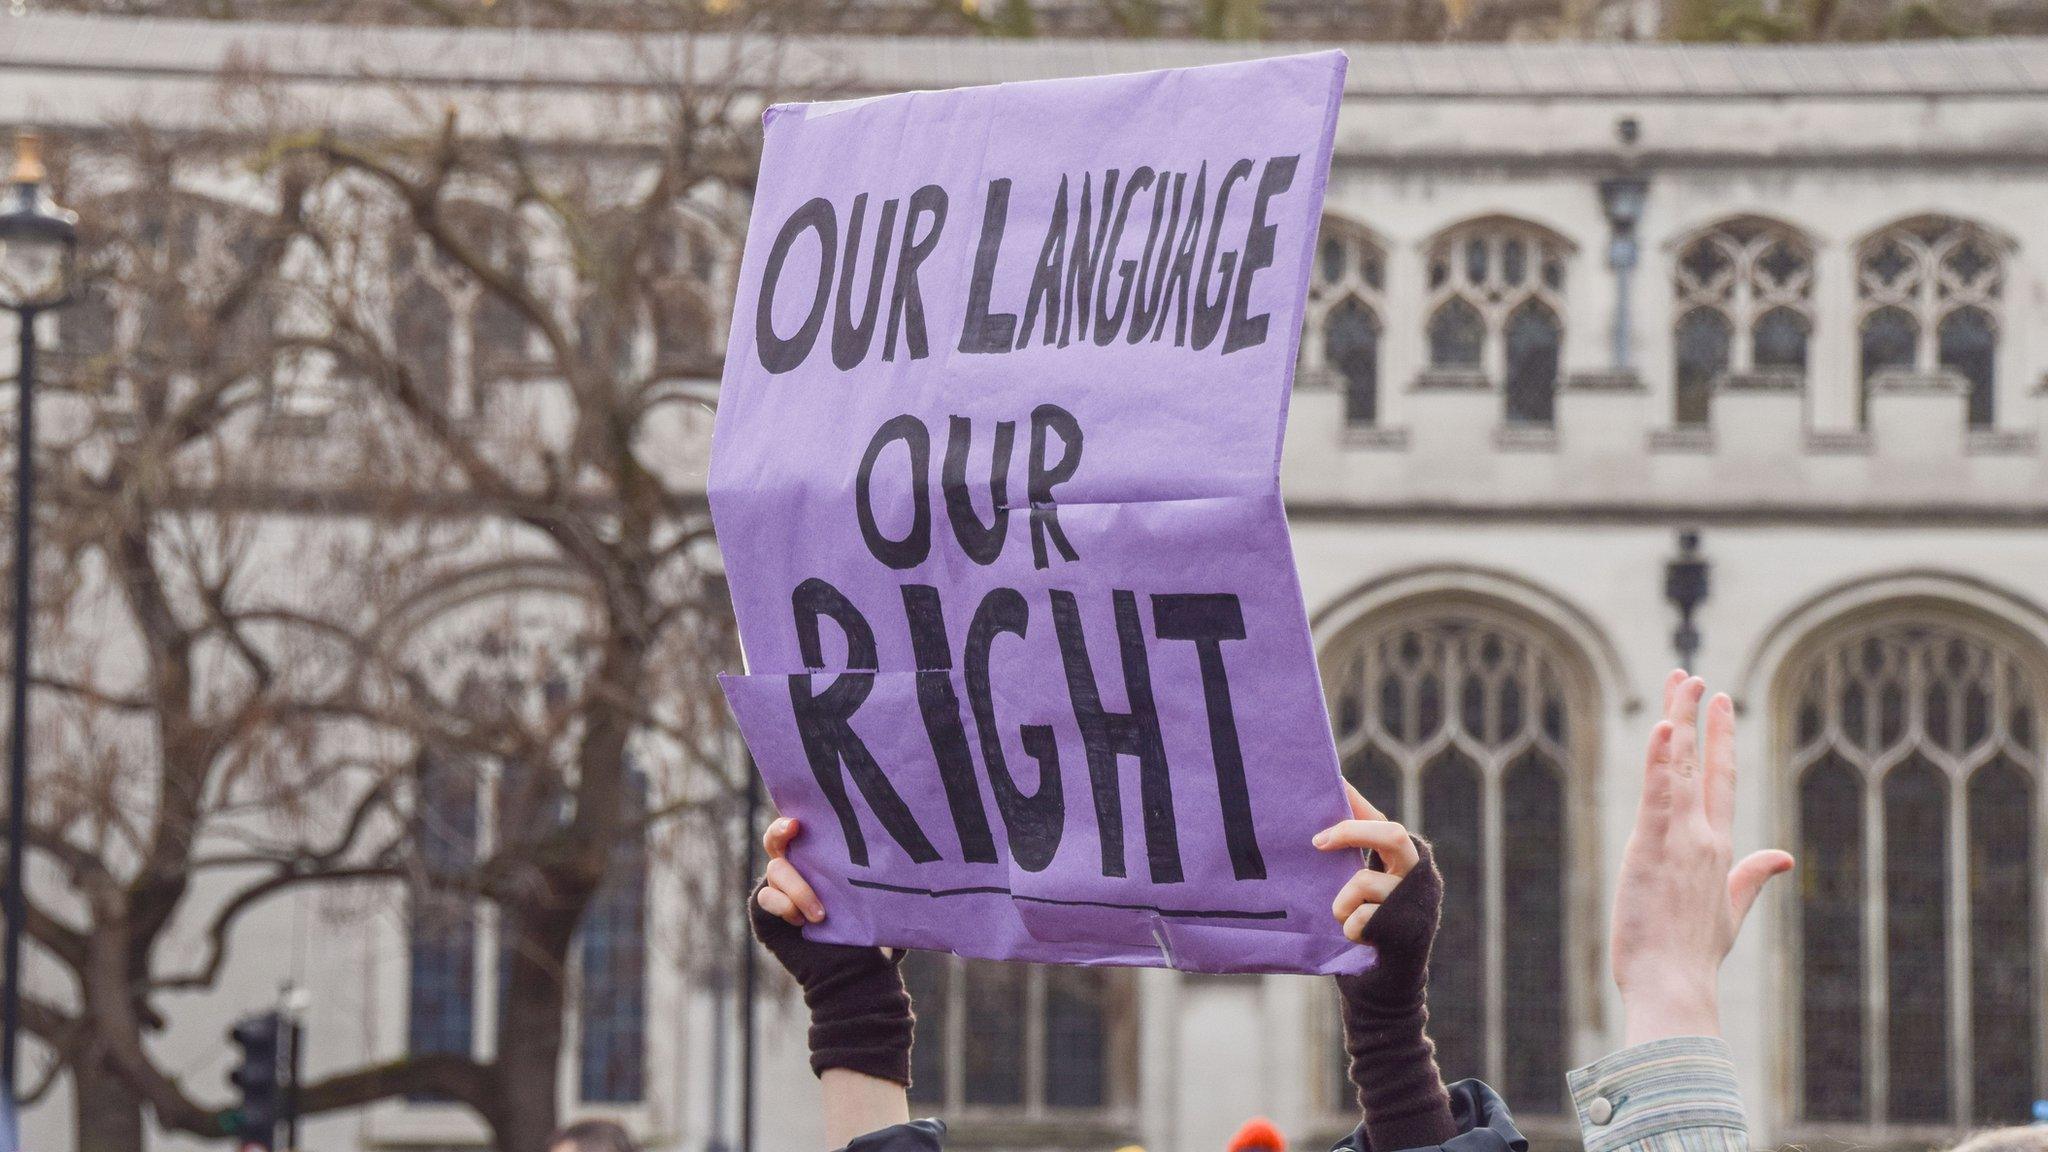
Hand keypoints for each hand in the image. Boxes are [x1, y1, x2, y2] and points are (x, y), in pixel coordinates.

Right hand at [746, 814, 915, 1097]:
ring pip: (776, 871)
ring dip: (798, 888)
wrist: (856, 978)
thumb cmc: (873, 935)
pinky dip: (782, 904)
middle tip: (793, 831)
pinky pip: (765, 899)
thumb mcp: (879, 900)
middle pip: (777, 842)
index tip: (802, 818)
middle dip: (780, 834)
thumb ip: (882, 876)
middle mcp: (797, 870)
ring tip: (820, 914)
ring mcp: (778, 892)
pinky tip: (798, 919)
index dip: (797, 819)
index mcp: (821, 860)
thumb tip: (916, 847)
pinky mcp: (766, 916)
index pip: (803, 830)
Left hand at [1321, 781, 1455, 1150]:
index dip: (1353, 800)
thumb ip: (1343, 861)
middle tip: (1316, 842)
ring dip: (1341, 900)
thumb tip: (1308, 824)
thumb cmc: (1361, 938)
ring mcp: (1418, 904)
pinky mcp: (1410, 931)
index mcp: (1403, 860)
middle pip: (1390, 832)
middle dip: (1350, 833)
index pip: (1378, 817)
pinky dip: (1348, 929)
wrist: (1382, 999)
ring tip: (1338, 916)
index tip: (1327, 780)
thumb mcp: (1351, 892)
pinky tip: (1353, 941)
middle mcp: (1419, 875)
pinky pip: (1361, 918)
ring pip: (1366, 881)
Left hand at [1611, 670, 1794, 1044]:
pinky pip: (1657, 794)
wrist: (1675, 984)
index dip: (1721, 738)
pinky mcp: (1652, 847)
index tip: (1720, 702)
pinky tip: (1665, 727)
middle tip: (1694, 676)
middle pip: (1702, 764)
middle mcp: (1704, 837)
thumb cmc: (1694, 955)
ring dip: (1679, 721)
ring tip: (1678, 682)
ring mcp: (1680, 840)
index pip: (1722, 781)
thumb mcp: (1731, 912)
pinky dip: (1661, 760)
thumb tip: (1783, 856)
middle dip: (1699, 716)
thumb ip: (1753, 877)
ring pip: (1679, 768)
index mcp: (1720, 850)